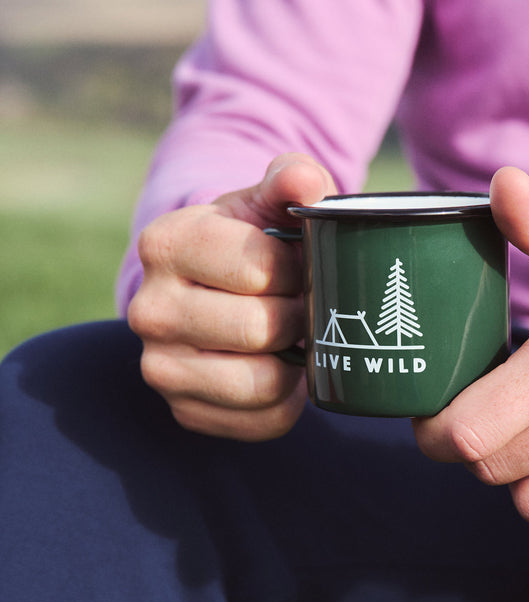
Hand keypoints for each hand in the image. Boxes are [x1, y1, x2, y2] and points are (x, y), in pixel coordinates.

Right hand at [127, 153, 337, 439]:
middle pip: (262, 328)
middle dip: (299, 315)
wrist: (217, 289)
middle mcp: (149, 310)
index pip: (258, 269)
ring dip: (296, 361)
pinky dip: (289, 400)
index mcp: (166, 245)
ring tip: (292, 336)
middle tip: (301, 303)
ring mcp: (160, 368)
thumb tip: (305, 181)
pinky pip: (264, 422)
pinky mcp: (185, 411)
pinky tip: (282, 369)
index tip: (297, 263)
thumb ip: (293, 178)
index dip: (298, 268)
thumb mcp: (269, 201)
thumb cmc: (253, 240)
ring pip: (263, 383)